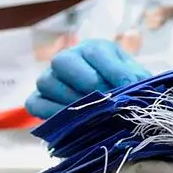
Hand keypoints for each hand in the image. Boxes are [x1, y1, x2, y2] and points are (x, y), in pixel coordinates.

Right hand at [25, 39, 150, 118]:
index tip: (127, 88)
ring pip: (47, 82)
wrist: (112, 110)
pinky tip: (73, 123)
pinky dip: (53, 114)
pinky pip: (35, 104)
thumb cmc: (124, 91)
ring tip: (93, 114)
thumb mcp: (135, 81)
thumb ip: (136, 80)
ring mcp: (49, 78)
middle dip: (87, 83)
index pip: (96, 52)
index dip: (113, 71)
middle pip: (63, 61)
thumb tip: (133, 86)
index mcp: (94, 49)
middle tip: (106, 100)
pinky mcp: (37, 99)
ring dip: (71, 100)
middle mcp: (68, 59)